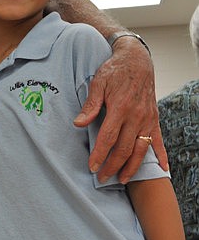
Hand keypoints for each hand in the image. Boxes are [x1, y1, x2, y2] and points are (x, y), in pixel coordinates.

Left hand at [73, 37, 167, 181]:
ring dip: (132, 167)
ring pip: (140, 149)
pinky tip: (162, 169)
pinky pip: (158, 141)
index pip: (108, 138)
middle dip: (112, 165)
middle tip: (102, 177)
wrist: (137, 60)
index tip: (92, 167)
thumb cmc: (114, 71)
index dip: (100, 154)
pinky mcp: (154, 119)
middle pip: (124, 148)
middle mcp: (136, 116)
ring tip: (122, 179)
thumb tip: (78, 124)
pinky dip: (161, 156)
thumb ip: (90, 105)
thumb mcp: (98, 83)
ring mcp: (147, 119)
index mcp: (121, 107)